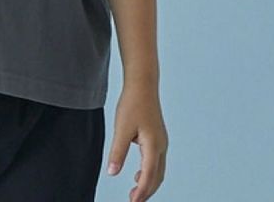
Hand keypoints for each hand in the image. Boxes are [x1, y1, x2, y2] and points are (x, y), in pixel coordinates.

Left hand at [105, 81, 168, 201]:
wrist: (143, 84)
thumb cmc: (133, 103)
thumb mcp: (121, 128)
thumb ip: (117, 152)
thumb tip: (112, 172)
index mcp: (153, 145)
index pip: (149, 175)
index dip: (141, 191)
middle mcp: (161, 146)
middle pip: (157, 177)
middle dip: (146, 191)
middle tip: (133, 201)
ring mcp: (161, 142)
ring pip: (158, 170)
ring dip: (148, 183)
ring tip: (135, 193)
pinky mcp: (158, 137)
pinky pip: (156, 162)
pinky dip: (149, 173)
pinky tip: (138, 174)